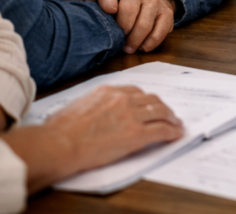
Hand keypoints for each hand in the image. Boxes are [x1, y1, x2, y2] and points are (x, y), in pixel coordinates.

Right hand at [3, 85, 183, 192]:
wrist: (60, 144)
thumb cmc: (59, 130)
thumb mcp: (76, 106)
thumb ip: (91, 105)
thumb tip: (92, 113)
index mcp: (108, 91)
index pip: (135, 91)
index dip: (145, 99)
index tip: (149, 105)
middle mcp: (122, 99)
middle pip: (151, 99)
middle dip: (162, 107)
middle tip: (168, 114)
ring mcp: (131, 116)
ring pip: (160, 112)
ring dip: (171, 118)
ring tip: (176, 124)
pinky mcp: (136, 134)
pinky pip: (162, 130)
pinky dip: (172, 132)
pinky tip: (176, 134)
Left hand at [65, 0, 175, 53]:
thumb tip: (73, 0)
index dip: (108, 0)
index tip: (108, 11)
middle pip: (129, 9)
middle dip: (122, 28)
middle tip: (116, 40)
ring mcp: (154, 0)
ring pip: (145, 23)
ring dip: (135, 39)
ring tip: (127, 48)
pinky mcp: (166, 13)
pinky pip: (160, 31)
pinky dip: (150, 42)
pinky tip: (141, 46)